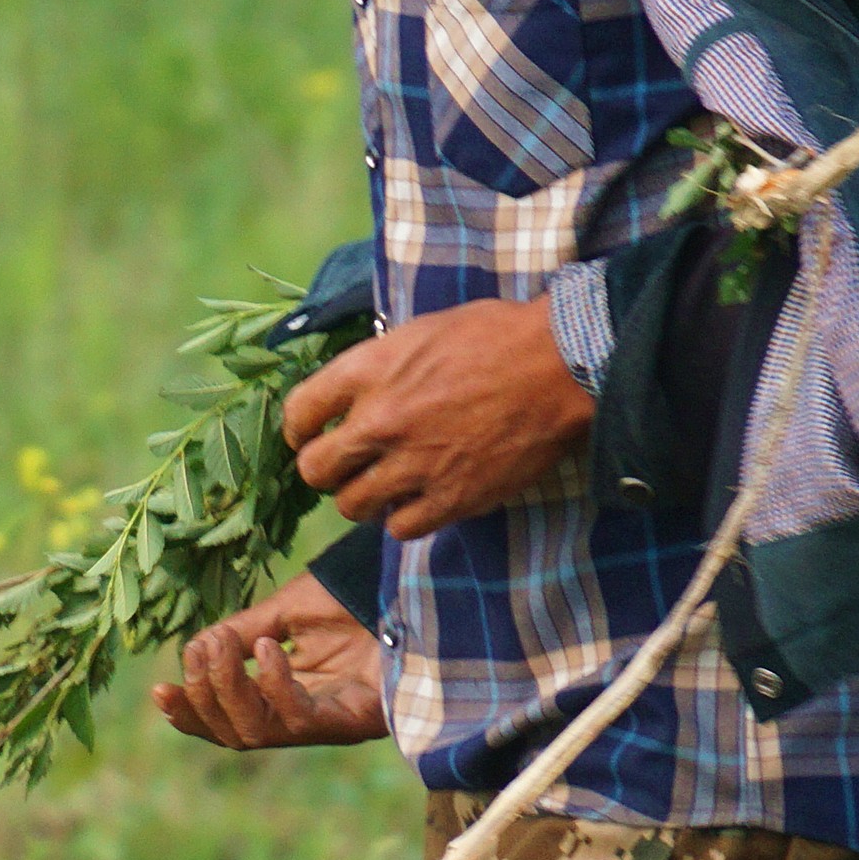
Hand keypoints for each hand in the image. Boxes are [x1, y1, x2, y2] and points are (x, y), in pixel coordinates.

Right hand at [153, 576, 390, 751]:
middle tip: (198, 654)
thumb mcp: (286, 613)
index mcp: (287, 697)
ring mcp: (330, 723)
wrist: (412, 589)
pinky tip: (268, 647)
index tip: (159, 691)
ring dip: (228, 691)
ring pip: (257, 732)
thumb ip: (242, 633)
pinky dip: (272, 684)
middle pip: (236, 736)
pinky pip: (297, 717)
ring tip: (222, 646)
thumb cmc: (357, 601)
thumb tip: (193, 650)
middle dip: (203, 699)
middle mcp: (306, 718)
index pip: (228, 722)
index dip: (192, 714)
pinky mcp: (354, 720)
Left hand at [284, 296, 592, 539]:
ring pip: (352, 505)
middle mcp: (380, 422)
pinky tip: (419, 501)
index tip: (307, 435)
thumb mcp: (419, 332)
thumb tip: (352, 390)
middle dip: (324, 469)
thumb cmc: (496, 336)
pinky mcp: (451, 498)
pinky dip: (405, 518)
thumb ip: (377, 366)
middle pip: (314, 468)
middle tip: (343, 466)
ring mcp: (413, 464)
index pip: (298, 412)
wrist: (560, 366)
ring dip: (362, 497)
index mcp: (367, 371)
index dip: (298, 428)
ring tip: (382, 487)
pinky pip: (400, 528)